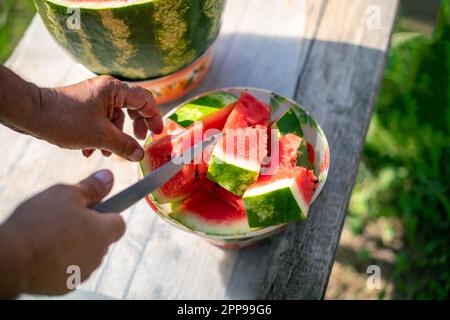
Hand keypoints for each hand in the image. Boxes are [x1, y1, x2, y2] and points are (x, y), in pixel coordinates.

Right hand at [0, 170, 124, 297]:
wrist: (10, 258)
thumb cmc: (39, 223)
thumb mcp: (66, 194)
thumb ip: (92, 187)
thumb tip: (108, 177)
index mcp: (103, 232)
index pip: (118, 222)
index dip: (106, 214)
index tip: (91, 209)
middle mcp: (98, 255)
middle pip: (101, 238)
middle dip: (88, 229)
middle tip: (65, 219)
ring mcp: (82, 272)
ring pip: (85, 253)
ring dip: (75, 245)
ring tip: (50, 235)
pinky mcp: (66, 286)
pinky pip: (70, 268)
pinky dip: (62, 261)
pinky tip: (44, 252)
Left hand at [38, 75, 162, 160]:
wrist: (32, 115)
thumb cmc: (66, 120)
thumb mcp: (101, 136)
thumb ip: (124, 146)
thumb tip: (140, 155)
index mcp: (115, 90)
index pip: (145, 99)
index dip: (154, 117)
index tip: (157, 133)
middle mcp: (106, 90)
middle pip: (131, 108)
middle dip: (134, 128)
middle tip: (138, 141)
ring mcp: (94, 98)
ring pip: (114, 118)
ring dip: (114, 137)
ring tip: (106, 153)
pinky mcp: (84, 107)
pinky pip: (100, 121)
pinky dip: (100, 136)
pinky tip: (90, 151)